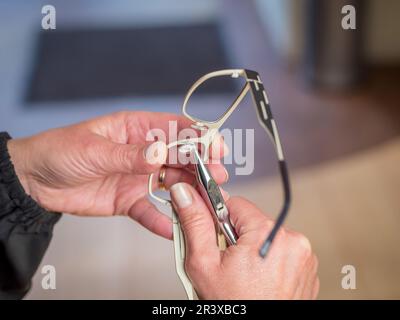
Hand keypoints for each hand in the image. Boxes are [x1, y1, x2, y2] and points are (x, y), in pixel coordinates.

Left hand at [7, 111, 227, 238]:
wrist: (36, 181)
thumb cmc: (61, 151)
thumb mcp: (94, 149)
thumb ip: (129, 154)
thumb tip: (160, 152)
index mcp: (137, 129)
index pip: (175, 128)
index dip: (199, 135)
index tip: (216, 146)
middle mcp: (144, 153)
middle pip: (181, 157)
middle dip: (202, 165)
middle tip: (219, 177)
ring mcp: (139, 177)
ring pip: (173, 184)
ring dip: (190, 193)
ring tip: (207, 202)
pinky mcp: (130, 200)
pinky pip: (151, 211)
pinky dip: (163, 220)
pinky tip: (175, 228)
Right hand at [170, 183, 318, 299]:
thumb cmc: (235, 307)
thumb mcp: (204, 264)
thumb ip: (195, 223)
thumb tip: (186, 194)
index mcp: (268, 234)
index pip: (234, 203)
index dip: (217, 218)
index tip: (212, 231)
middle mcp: (292, 241)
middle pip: (251, 221)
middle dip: (234, 237)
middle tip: (226, 261)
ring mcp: (304, 256)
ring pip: (265, 236)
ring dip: (252, 249)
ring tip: (243, 273)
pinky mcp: (307, 268)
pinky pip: (281, 252)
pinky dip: (268, 260)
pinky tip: (257, 278)